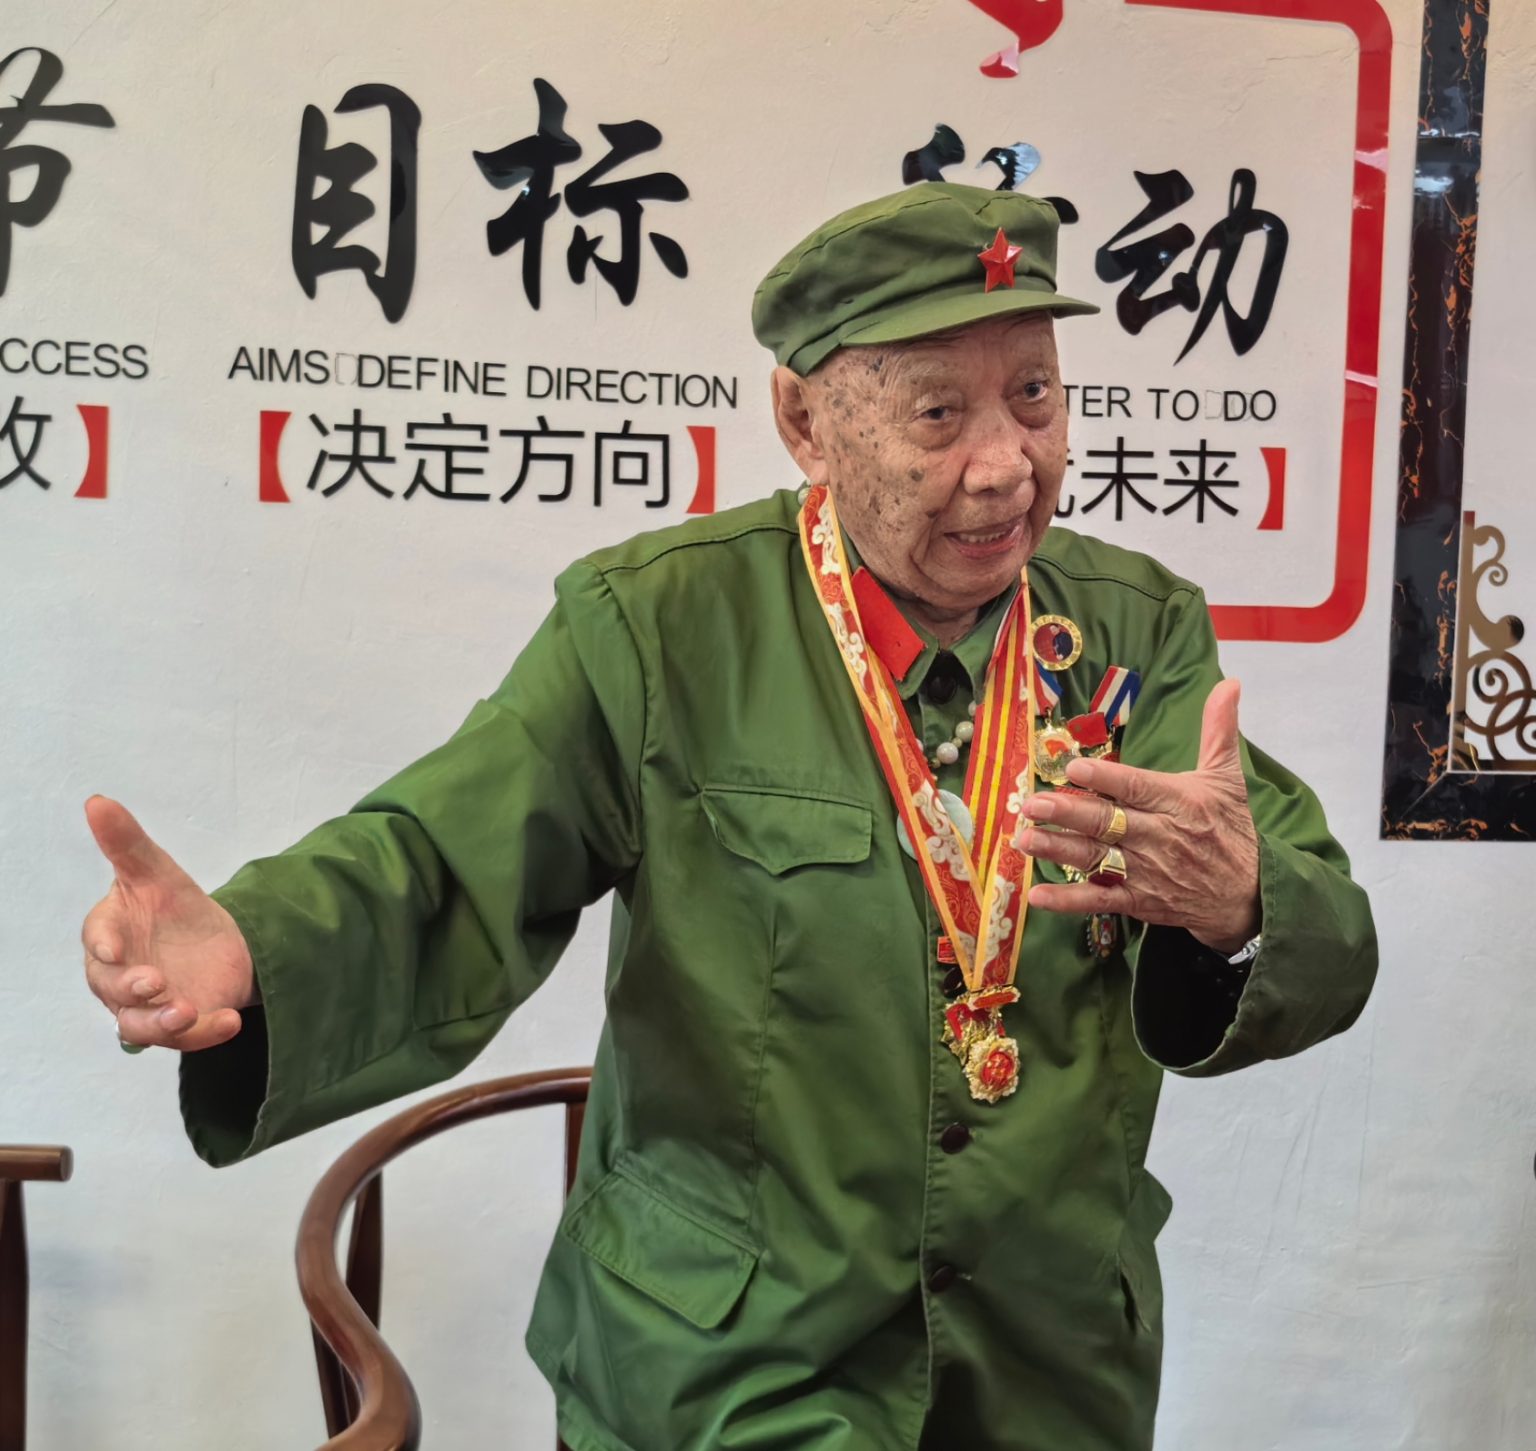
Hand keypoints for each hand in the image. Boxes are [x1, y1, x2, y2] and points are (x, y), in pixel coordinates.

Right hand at [81, 796, 254, 1051]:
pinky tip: (228, 1020)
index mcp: (109, 934)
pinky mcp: (179, 1026)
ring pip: (138, 1026)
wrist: (218, 941)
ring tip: (186, 1010)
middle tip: (155, 982)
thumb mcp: (157, 871)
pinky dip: (205, 1033)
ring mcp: (147, 1006)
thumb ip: (127, 842)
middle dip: (130, 988)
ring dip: (160, 1023)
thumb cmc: (173, 906)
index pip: (96, 939)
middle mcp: (119, 975)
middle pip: (111, 989)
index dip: (102, 943)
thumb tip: (97, 801)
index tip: (112, 946)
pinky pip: (185, 1038)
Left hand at [1019, 679, 1260, 953]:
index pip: (1137, 788)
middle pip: (1109, 823)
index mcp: (1179, 803)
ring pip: (1097, 858)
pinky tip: (1036, 894)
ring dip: (1058, 849)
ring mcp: (1147, 873)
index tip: (1073, 767)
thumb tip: (1228, 682)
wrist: (1249, 896)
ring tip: (1025, 838)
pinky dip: (1068, 900)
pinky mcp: (1139, 901)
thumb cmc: (1232, 830)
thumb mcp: (1228, 778)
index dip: (1106, 779)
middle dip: (1069, 813)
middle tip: (1033, 803)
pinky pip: (1099, 900)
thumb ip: (1219, 730)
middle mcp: (1160, 838)